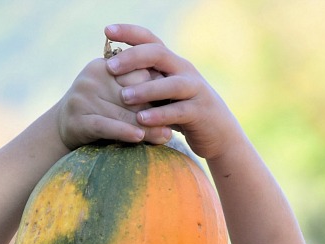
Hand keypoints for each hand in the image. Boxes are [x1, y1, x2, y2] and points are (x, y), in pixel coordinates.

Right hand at [54, 57, 172, 147]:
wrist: (64, 127)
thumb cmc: (101, 110)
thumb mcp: (117, 93)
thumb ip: (138, 88)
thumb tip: (173, 93)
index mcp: (104, 65)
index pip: (138, 73)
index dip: (158, 88)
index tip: (175, 100)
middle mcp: (92, 77)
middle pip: (132, 94)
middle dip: (155, 109)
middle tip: (176, 121)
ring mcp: (82, 98)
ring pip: (122, 113)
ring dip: (147, 126)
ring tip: (167, 135)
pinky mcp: (77, 120)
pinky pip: (105, 125)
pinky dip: (124, 132)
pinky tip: (139, 138)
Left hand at [103, 24, 244, 159]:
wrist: (218, 132)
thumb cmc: (181, 111)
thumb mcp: (162, 91)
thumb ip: (144, 79)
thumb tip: (108, 69)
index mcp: (172, 62)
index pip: (150, 40)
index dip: (129, 32)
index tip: (107, 30)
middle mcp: (185, 70)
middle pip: (159, 54)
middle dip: (133, 58)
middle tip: (110, 67)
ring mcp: (195, 90)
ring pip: (171, 84)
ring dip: (146, 89)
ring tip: (124, 97)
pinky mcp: (200, 112)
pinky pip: (179, 111)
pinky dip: (159, 115)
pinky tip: (141, 120)